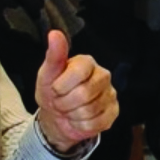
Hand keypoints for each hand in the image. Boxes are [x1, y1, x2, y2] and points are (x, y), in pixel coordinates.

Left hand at [34, 30, 117, 151]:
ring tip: (69, 110)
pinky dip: (81, 125)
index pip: (79, 71)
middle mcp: (103, 76)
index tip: (55, 88)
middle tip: (60, 101)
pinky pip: (96, 123)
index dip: (62, 85)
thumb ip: (54, 55)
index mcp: (87, 63)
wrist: (56, 117)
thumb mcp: (47, 74)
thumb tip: (54, 34)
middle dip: (65, 102)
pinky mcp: (113, 113)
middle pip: (85, 93)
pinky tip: (78, 119)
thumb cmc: (53, 92)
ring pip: (90, 110)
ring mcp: (110, 95)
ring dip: (72, 115)